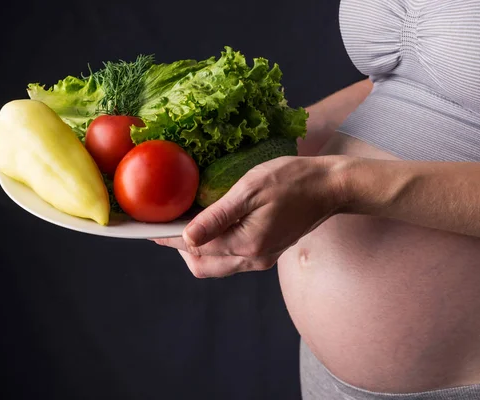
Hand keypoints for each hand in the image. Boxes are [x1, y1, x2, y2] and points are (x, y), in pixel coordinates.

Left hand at [153, 155, 342, 277]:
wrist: (330, 187)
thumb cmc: (293, 180)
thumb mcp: (250, 190)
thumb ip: (217, 216)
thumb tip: (186, 238)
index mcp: (247, 244)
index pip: (195, 247)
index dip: (168, 238)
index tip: (148, 229)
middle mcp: (253, 259)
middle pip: (203, 265)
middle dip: (180, 248)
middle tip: (166, 225)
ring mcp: (262, 258)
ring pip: (217, 264)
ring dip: (198, 248)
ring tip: (186, 223)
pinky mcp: (267, 252)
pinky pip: (232, 258)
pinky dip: (216, 246)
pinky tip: (212, 225)